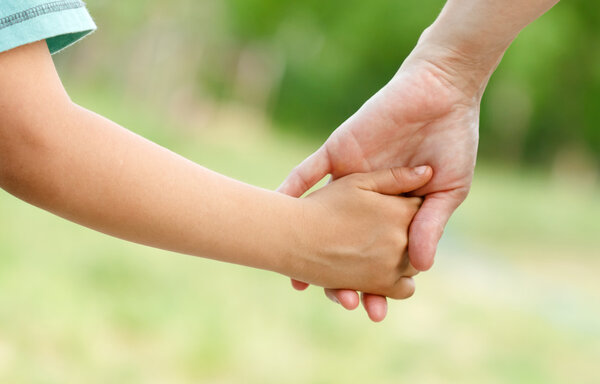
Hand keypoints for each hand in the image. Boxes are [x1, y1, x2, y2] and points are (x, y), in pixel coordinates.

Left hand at [279, 44, 480, 320]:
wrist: (440, 94)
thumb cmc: (451, 143)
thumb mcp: (446, 191)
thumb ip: (430, 226)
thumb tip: (421, 267)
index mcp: (391, 212)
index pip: (376, 256)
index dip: (374, 284)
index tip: (372, 310)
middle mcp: (364, 201)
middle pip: (344, 246)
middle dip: (342, 277)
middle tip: (341, 302)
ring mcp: (347, 178)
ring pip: (319, 218)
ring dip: (307, 246)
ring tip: (299, 280)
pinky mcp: (336, 153)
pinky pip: (307, 173)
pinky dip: (290, 192)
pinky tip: (276, 215)